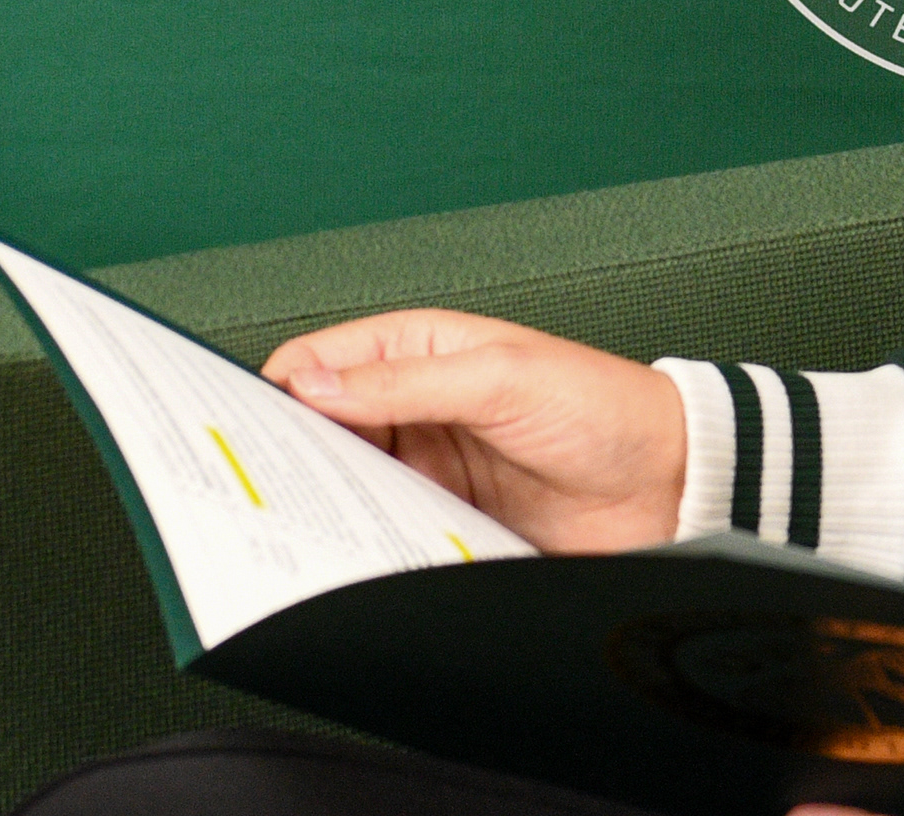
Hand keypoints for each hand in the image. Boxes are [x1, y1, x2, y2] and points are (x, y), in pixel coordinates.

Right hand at [262, 308, 684, 551]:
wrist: (669, 485)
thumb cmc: (604, 409)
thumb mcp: (502, 379)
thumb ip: (407, 382)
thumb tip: (314, 383)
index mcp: (423, 349)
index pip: (321, 361)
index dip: (276, 389)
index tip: (234, 425)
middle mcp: (417, 406)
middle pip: (320, 428)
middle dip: (285, 452)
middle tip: (247, 484)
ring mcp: (428, 465)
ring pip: (344, 482)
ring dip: (321, 500)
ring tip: (287, 524)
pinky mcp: (444, 519)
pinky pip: (383, 528)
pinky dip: (361, 540)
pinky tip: (345, 554)